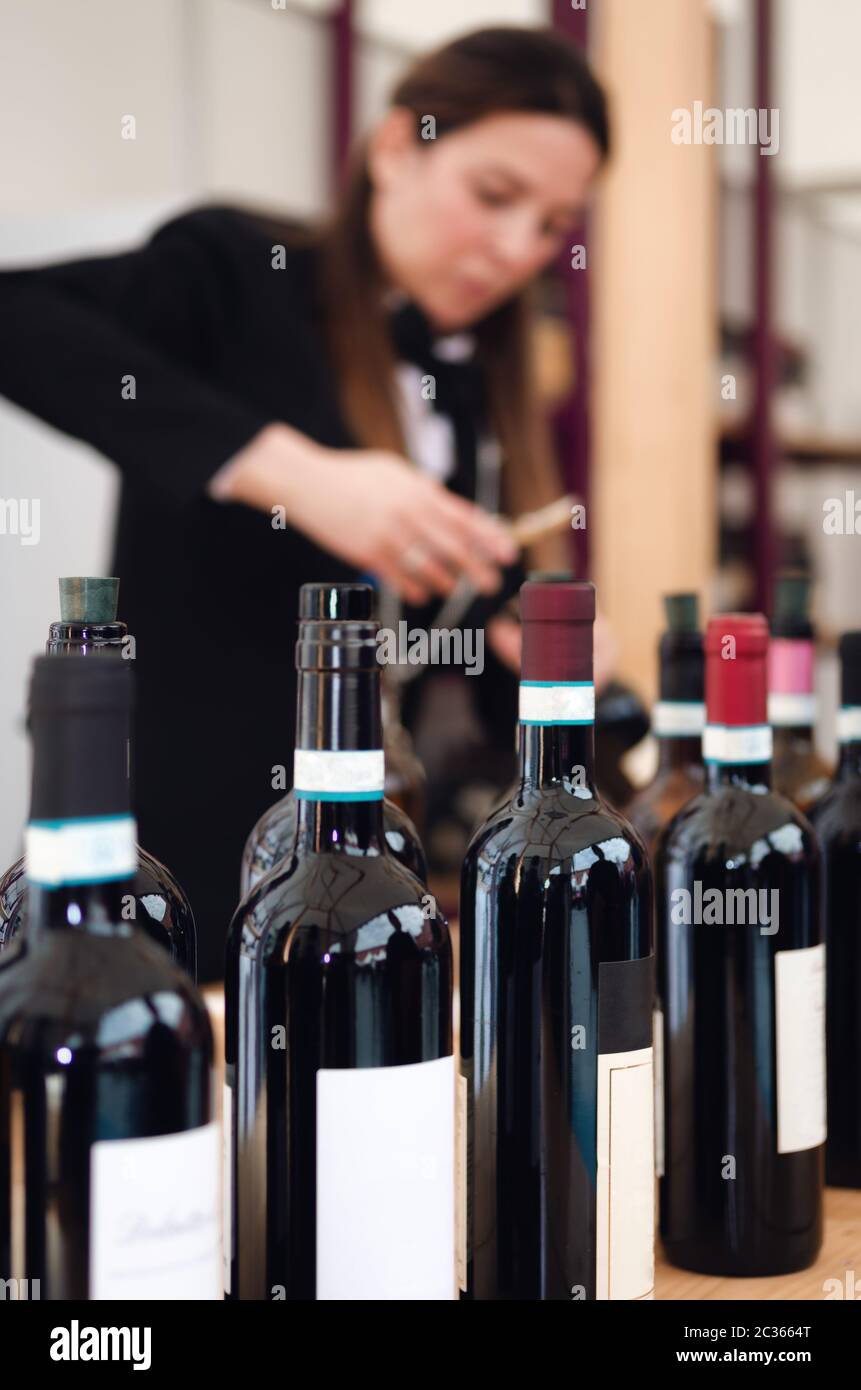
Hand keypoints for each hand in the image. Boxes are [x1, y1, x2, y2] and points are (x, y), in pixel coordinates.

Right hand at [216, 424, 516, 603]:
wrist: (308, 483)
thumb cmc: (354, 476)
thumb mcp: (395, 471)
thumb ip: (425, 492)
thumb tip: (456, 514)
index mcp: (419, 490)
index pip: (465, 517)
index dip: (490, 538)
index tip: (508, 553)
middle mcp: (408, 513)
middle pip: (453, 546)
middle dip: (477, 568)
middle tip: (491, 583)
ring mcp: (388, 535)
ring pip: (429, 567)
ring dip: (446, 581)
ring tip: (452, 588)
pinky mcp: (367, 553)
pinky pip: (400, 578)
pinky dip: (416, 588)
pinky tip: (423, 593)